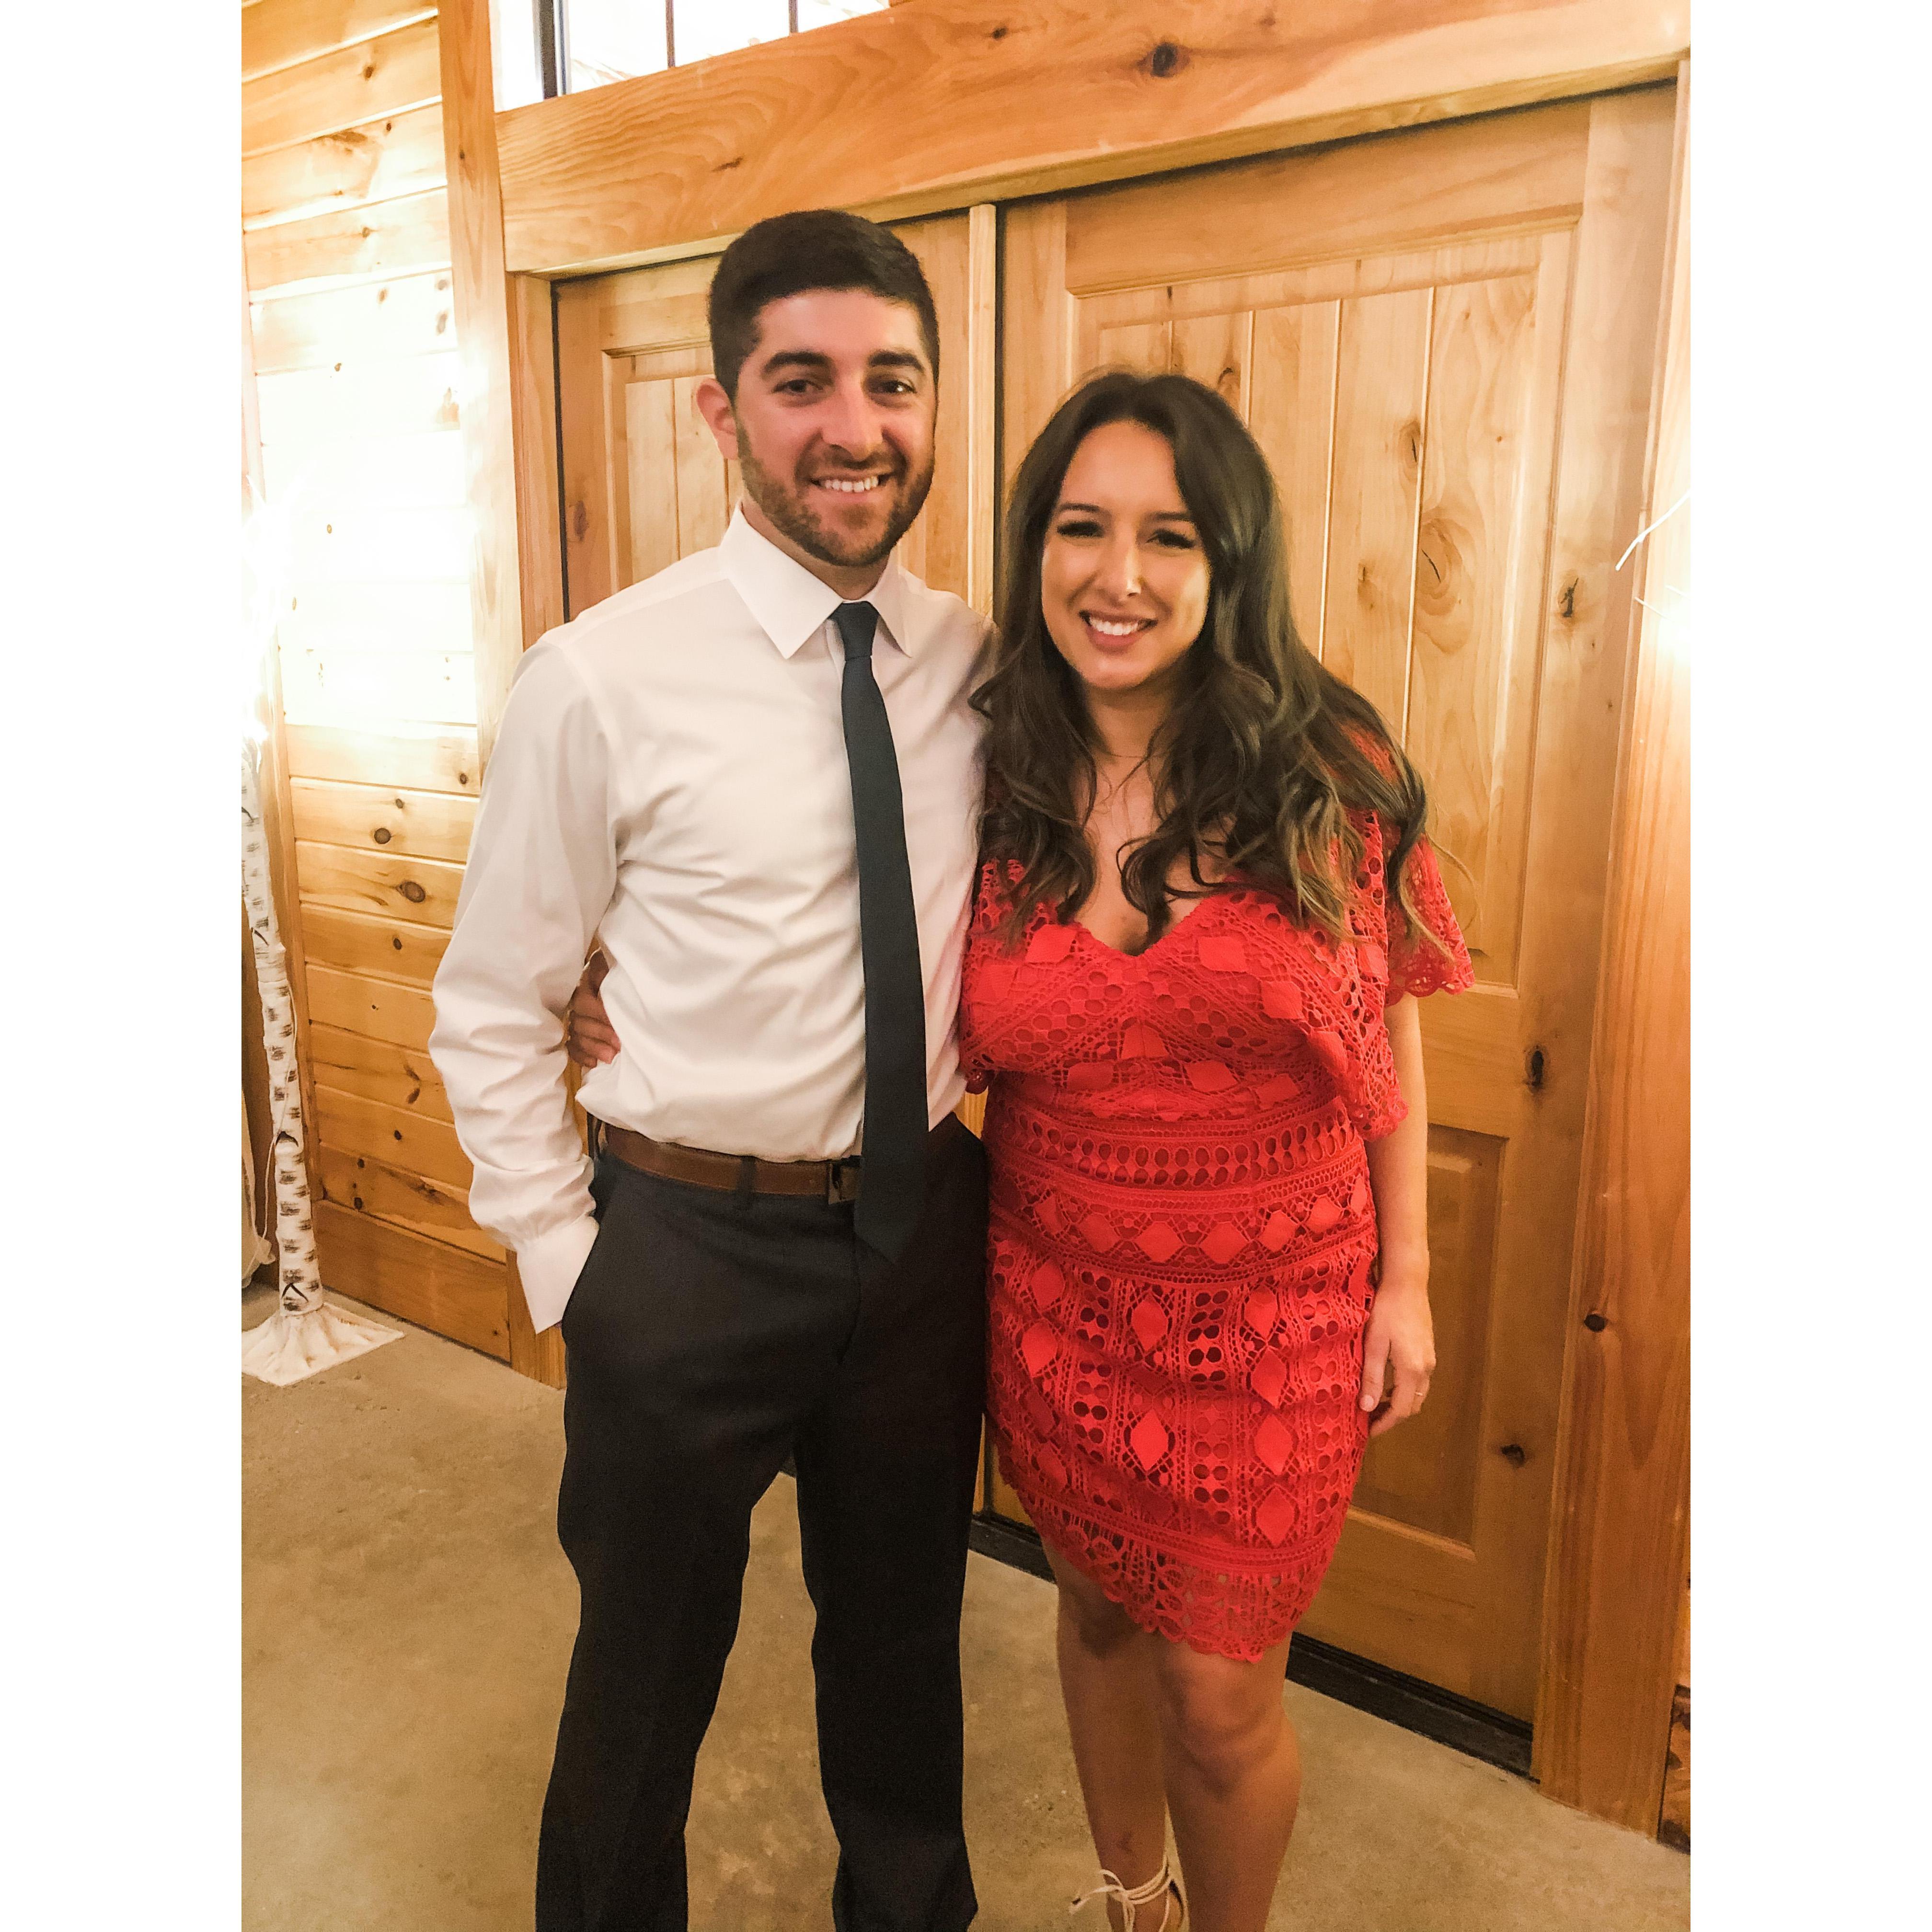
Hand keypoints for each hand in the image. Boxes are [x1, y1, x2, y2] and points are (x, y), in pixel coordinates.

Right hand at [565, 951, 619, 1067]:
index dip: (599, 1013)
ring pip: (577, 1037)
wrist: (613, 975)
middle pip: (581, 1022)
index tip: (616, 1021)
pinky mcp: (578, 1035)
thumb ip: (603, 969)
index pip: (585, 1002)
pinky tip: (593, 1063)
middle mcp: (576, 1005)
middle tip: (619, 1044)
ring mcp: (576, 1021)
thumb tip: (604, 975)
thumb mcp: (610, 965)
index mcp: (583, 986)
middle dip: (600, 1034)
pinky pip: (574, 1048)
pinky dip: (582, 1056)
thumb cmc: (614, 971)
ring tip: (611, 1057)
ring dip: (594, 1047)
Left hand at [1358, 1272, 1434, 1439]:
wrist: (1407, 1283)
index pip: (1401, 1409)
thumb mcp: (1373, 1343)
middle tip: (1369, 1421)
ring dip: (1399, 1404)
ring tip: (1375, 1405)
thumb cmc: (1386, 1309)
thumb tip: (1367, 1407)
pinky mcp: (1428, 1350)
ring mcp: (1430, 1359)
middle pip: (1412, 1406)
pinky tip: (1387, 1385)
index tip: (1367, 1431)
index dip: (1385, 1424)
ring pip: (1418, 1394)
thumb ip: (1372, 1377)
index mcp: (1412, 1369)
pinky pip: (1419, 1381)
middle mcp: (1426, 1368)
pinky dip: (1405, 1390)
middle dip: (1392, 1417)